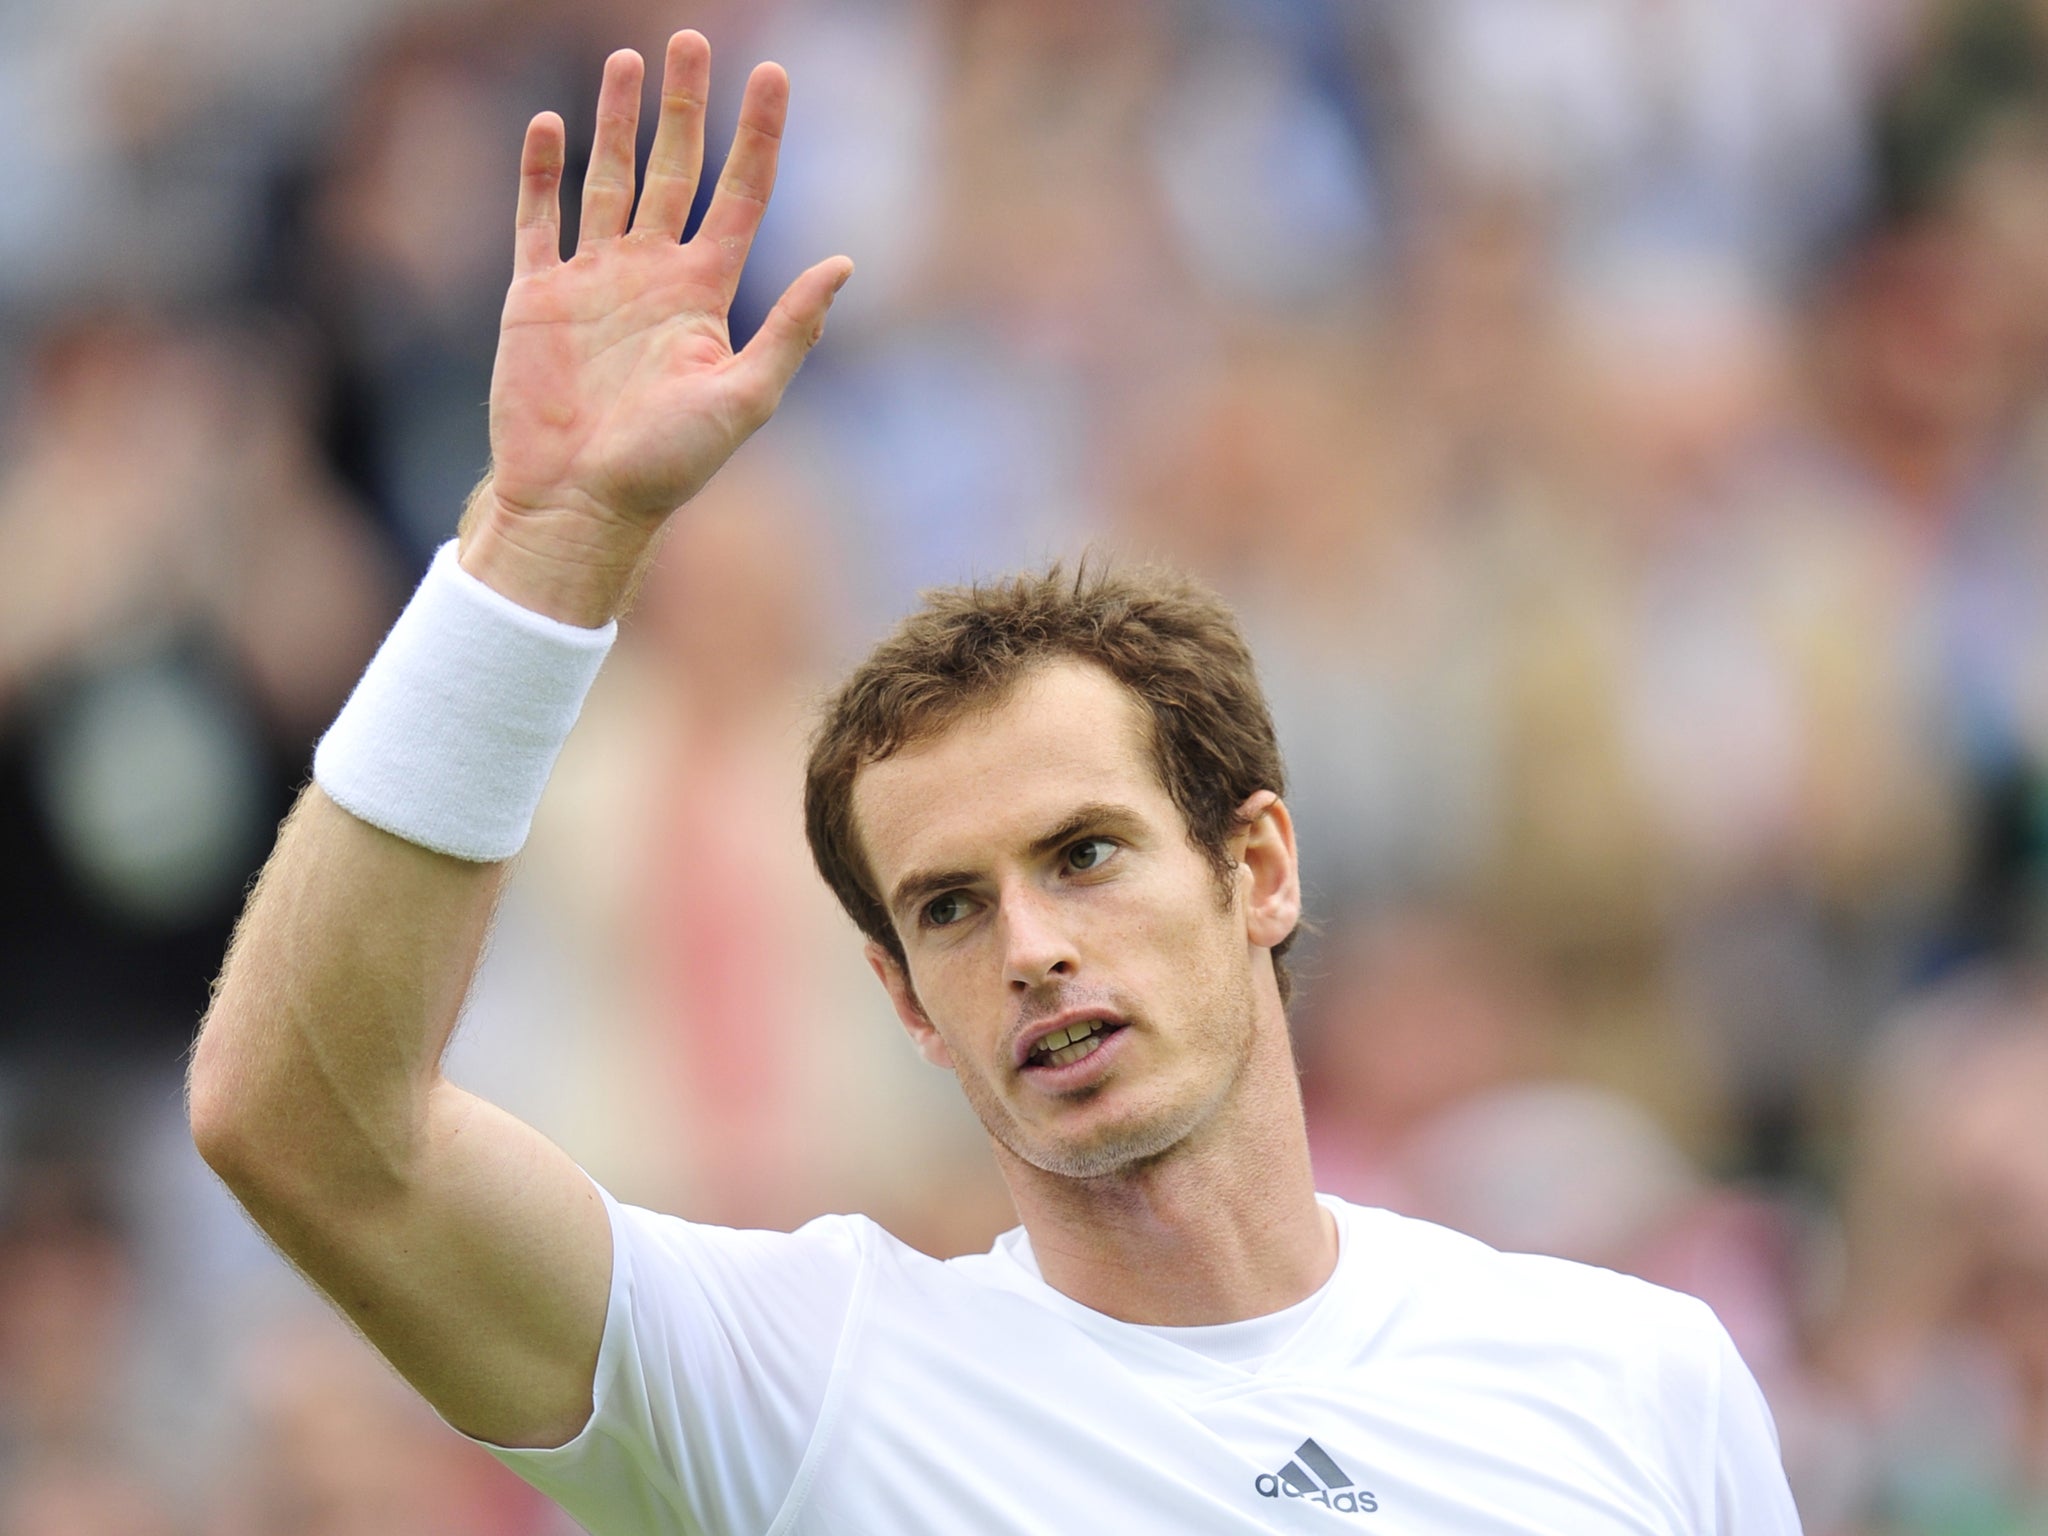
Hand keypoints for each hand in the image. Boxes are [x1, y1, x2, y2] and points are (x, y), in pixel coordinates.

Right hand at [464, 33, 851, 623]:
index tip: (774, 75)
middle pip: (676, 170)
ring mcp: (592, 281)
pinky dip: (540, 172)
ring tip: (629, 63)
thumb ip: (792, 330)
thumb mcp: (745, 398)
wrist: (582, 504)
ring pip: (609, 180)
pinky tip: (547, 125)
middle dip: (686, 108)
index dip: (760, 137)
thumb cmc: (669, 466)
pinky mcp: (536, 296)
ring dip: (619, 122)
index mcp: (705, 295)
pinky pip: (537, 219)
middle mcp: (652, 276)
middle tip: (693, 40)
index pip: (741, 195)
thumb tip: (845, 263)